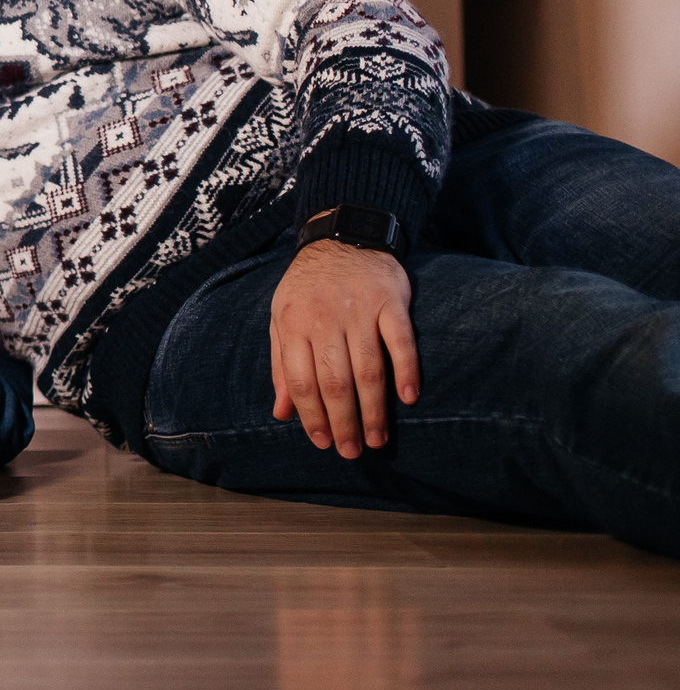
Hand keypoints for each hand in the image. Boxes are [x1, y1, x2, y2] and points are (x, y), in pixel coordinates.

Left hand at [270, 239, 419, 457]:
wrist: (343, 237)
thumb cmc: (309, 287)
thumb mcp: (282, 318)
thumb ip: (281, 364)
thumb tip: (282, 413)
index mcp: (293, 323)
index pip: (299, 380)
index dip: (310, 415)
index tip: (322, 442)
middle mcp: (325, 318)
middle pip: (335, 381)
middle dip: (343, 421)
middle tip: (352, 451)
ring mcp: (360, 310)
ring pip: (368, 369)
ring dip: (374, 409)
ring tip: (377, 439)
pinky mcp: (391, 302)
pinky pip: (401, 342)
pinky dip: (406, 371)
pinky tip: (408, 399)